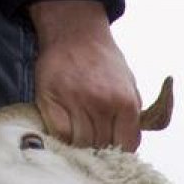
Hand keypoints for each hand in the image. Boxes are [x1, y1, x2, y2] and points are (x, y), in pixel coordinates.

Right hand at [29, 0, 141, 150]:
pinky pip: (59, 134)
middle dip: (101, 148)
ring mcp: (75, 102)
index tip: (114, 149)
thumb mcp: (130, 85)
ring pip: (80, 143)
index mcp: (125, 102)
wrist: (75, 33)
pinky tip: (67, 127)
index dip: (120, 150)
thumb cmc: (105, 62)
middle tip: (96, 140)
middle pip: (102, 146)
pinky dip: (63, 136)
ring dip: (81, 143)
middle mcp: (101, 103)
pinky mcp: (50, 100)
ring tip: (82, 132)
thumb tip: (128, 146)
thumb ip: (132, 117)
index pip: (126, 145)